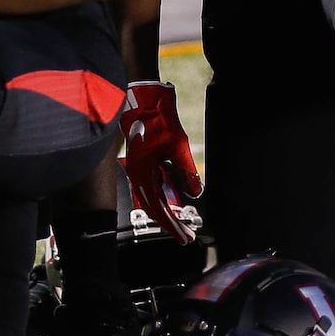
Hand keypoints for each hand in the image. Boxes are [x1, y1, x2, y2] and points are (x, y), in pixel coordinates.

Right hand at [120, 80, 201, 240]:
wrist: (143, 97)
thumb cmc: (157, 118)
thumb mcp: (178, 144)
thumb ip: (187, 170)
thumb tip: (196, 193)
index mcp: (142, 173)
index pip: (157, 209)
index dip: (171, 226)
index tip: (184, 238)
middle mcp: (138, 175)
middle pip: (155, 207)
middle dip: (171, 223)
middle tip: (187, 236)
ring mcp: (139, 169)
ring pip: (154, 198)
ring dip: (168, 212)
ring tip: (183, 223)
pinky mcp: (143, 162)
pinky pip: (154, 186)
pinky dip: (165, 197)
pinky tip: (175, 202)